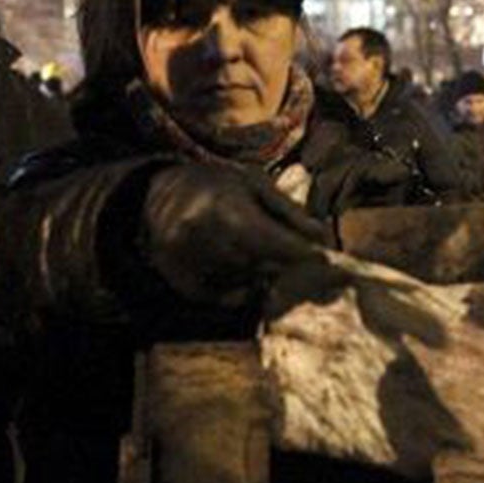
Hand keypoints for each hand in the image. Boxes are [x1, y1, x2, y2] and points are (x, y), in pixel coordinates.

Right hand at [139, 164, 346, 310]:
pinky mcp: (184, 285)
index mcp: (224, 208)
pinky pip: (227, 298)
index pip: (275, 243)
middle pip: (264, 267)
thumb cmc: (214, 185)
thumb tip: (325, 239)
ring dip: (261, 274)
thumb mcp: (254, 184)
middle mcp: (204, 239)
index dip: (304, 255)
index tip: (327, 260)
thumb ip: (289, 212)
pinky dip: (239, 287)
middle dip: (285, 264)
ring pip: (247, 284)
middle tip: (295, 256)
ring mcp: (190, 265)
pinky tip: (235, 265)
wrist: (157, 196)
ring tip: (253, 250)